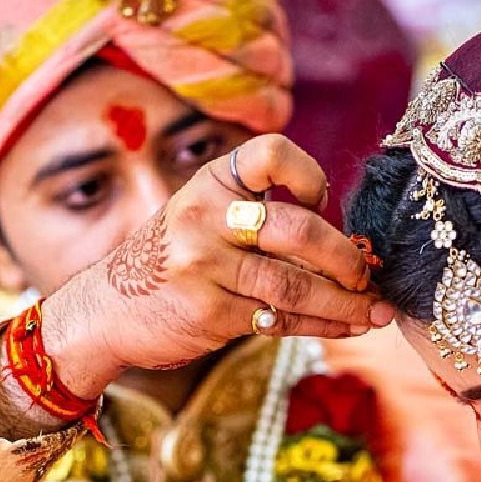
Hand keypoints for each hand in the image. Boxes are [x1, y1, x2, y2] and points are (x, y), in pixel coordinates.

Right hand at [43, 134, 392, 386]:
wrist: (106, 310)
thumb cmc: (175, 260)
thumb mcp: (205, 218)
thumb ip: (265, 221)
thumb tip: (354, 248)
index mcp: (211, 182)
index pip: (270, 154)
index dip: (308, 176)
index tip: (322, 203)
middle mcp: (205, 217)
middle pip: (297, 230)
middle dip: (346, 258)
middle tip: (368, 274)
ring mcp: (204, 267)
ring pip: (294, 285)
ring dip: (345, 303)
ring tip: (374, 311)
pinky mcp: (209, 313)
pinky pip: (278, 319)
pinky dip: (320, 325)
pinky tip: (345, 327)